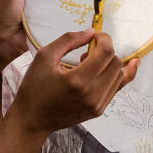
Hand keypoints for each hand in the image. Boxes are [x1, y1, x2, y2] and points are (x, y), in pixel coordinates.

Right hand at [9, 29, 139, 140]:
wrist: (32, 120)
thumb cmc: (35, 88)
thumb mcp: (45, 56)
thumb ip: (69, 40)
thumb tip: (91, 32)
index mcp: (78, 81)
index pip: (106, 53)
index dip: (104, 39)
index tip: (95, 35)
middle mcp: (92, 95)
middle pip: (116, 63)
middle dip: (106, 50)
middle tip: (89, 50)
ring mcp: (97, 105)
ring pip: (119, 75)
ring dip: (109, 63)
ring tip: (89, 64)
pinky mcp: (99, 110)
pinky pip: (117, 88)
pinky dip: (116, 75)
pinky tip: (116, 67)